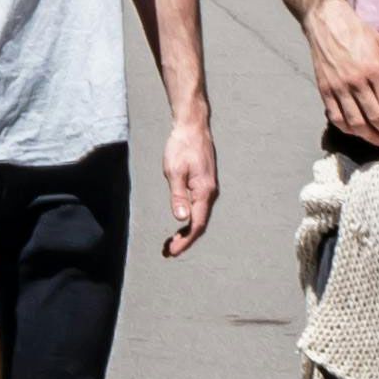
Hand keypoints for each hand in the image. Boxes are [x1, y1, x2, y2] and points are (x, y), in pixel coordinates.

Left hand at [159, 114, 217, 257]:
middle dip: (185, 240)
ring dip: (187, 231)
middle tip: (168, 251)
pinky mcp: (204, 184)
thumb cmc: (181, 146)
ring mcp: (208, 189)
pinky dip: (189, 219)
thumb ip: (178, 196)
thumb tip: (182, 219)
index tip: (172, 251)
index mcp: (204, 191)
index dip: (185, 240)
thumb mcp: (174, 171)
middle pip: (200, 224)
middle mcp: (210, 193)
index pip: (196, 224)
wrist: (192, 126)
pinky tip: (180, 222)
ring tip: (171, 242)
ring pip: (200, 216)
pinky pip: (199, 207)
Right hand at [302, 0, 378, 144]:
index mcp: (374, 69)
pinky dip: (347, 128)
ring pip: (355, 121)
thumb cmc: (357, 31)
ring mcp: (338, 86)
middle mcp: (356, 81)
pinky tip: (356, 131)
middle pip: (375, 117)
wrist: (325, 20)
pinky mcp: (324, 89)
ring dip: (369, 135)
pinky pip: (336, 115)